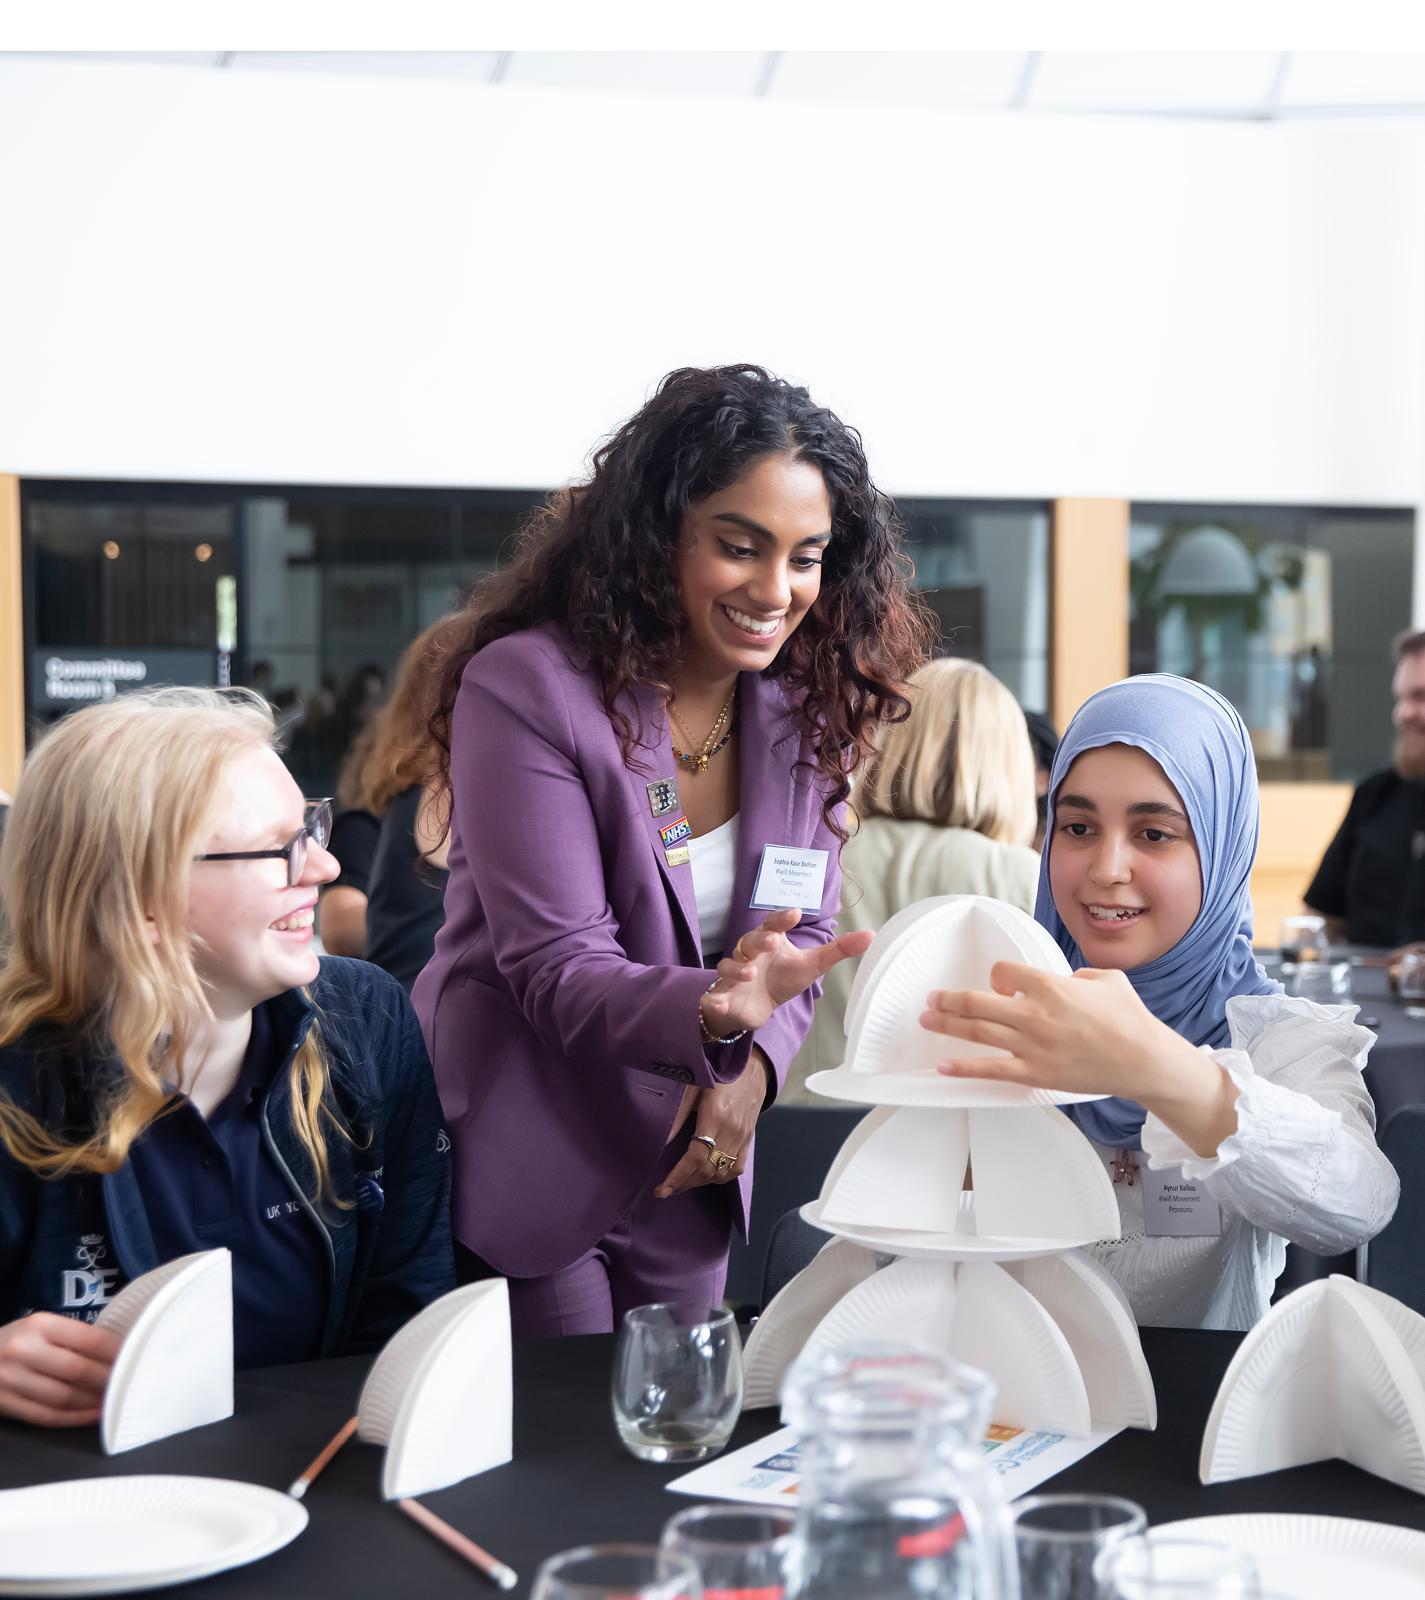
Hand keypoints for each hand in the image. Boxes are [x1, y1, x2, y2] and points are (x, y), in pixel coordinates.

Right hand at [0, 1313, 121, 1427]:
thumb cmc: (17, 1341)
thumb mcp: (41, 1328)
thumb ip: (72, 1338)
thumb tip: (118, 1352)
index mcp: (40, 1325)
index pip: (90, 1340)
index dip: (116, 1353)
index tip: (135, 1359)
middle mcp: (24, 1350)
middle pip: (79, 1371)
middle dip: (107, 1381)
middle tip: (128, 1385)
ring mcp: (11, 1380)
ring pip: (64, 1398)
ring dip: (93, 1403)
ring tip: (113, 1402)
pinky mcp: (4, 1405)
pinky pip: (46, 1416)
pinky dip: (74, 1419)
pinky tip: (91, 1416)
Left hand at [655, 1049, 771, 1197]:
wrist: (753, 1066)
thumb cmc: (719, 1072)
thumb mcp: (694, 1085)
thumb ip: (678, 1113)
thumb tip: (661, 1140)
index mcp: (715, 1116)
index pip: (695, 1157)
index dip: (677, 1176)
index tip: (662, 1190)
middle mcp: (731, 1130)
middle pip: (707, 1169)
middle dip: (684, 1183)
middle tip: (666, 1189)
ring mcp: (742, 1137)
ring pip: (721, 1172)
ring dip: (699, 1182)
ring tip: (681, 1183)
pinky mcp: (749, 1139)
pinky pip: (737, 1168)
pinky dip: (720, 1177)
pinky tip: (706, 1176)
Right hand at [701, 910, 873, 1038]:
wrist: (756, 1007)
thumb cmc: (782, 978)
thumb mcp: (812, 964)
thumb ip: (839, 949)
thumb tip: (871, 935)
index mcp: (769, 941)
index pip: (773, 924)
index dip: (781, 918)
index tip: (795, 913)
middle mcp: (748, 953)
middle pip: (749, 940)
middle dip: (759, 939)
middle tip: (772, 941)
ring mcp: (733, 974)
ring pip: (729, 965)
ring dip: (738, 967)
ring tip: (751, 972)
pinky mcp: (722, 995)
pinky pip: (715, 995)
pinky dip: (715, 999)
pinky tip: (720, 1004)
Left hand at [920, 962, 1198, 1100]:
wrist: (1143, 1059)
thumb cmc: (1130, 1018)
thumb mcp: (1107, 979)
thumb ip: (1080, 974)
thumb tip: (1068, 979)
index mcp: (1050, 986)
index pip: (1002, 973)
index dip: (996, 977)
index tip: (998, 985)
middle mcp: (1034, 1013)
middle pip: (977, 1002)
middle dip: (948, 999)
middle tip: (932, 999)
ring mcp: (1032, 1045)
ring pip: (977, 1032)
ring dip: (947, 1024)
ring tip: (927, 1019)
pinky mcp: (1035, 1073)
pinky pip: (991, 1069)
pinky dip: (964, 1068)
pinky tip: (943, 1066)